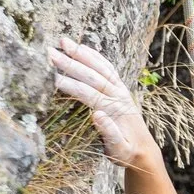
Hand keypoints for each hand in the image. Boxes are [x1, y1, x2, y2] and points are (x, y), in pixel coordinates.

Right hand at [51, 39, 160, 170]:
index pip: (88, 94)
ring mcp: (120, 90)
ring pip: (100, 67)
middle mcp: (119, 95)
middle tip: (49, 53)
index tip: (51, 78)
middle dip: (70, 64)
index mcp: (115, 110)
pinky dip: (95, 56)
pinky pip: (108, 68)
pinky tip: (82, 47)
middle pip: (92, 76)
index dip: (70, 85)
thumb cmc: (127, 152)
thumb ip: (110, 133)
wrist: (144, 150)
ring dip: (82, 53)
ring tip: (63, 41)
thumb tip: (97, 115)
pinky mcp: (121, 88)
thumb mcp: (118, 149)